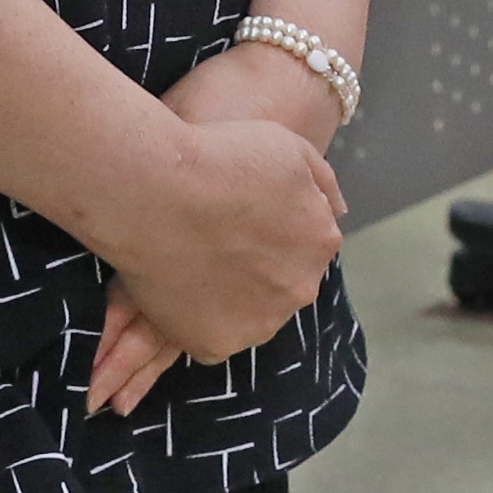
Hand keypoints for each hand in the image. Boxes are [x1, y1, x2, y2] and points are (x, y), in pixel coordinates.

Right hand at [64, 82, 343, 371]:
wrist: (154, 191)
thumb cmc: (220, 160)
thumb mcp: (288, 146)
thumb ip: (321, 182)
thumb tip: (338, 211)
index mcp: (320, 241)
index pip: (304, 244)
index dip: (269, 230)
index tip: (238, 216)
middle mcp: (299, 289)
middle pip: (281, 283)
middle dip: (255, 267)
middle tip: (213, 239)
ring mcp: (258, 323)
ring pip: (249, 313)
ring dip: (230, 297)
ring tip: (192, 262)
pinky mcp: (215, 345)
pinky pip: (210, 335)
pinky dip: (195, 318)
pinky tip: (176, 286)